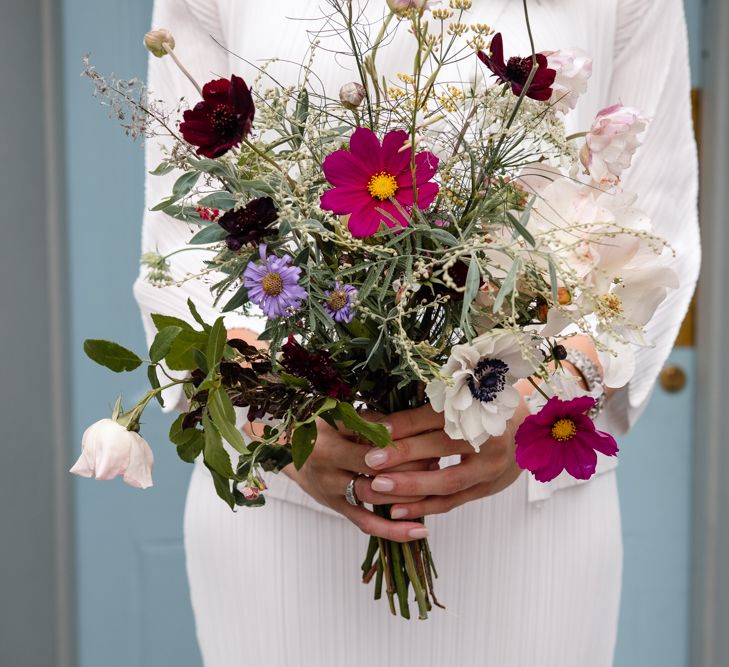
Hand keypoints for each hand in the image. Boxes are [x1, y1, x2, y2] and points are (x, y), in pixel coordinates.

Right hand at [282, 417, 435, 541]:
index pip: (368, 440)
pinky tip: (420, 531)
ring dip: (406, 494)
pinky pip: (367, 523)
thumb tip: (409, 424)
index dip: (398, 442)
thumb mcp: (340, 417)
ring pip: (374, 496)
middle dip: (408, 467)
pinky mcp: (338, 508)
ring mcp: (332, 490)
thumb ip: (370, 421)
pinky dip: (394, 530)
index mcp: (329, 436)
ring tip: (434, 489)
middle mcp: (328, 465)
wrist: (290, 454)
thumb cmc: (324, 428)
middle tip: (436, 462)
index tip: (426, 438)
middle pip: (374, 470)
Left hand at [362, 400, 527, 518]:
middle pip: (440, 447)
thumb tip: (374, 416)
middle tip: (370, 461)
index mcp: (476, 408)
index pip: (434, 417)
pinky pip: (451, 501)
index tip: (374, 431)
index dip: (403, 424)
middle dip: (403, 454)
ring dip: (409, 486)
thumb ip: (422, 411)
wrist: (524, 432)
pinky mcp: (486, 488)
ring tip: (377, 488)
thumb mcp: (459, 403)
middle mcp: (485, 438)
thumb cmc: (480, 411)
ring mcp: (488, 467)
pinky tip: (396, 511)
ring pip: (446, 481)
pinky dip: (423, 507)